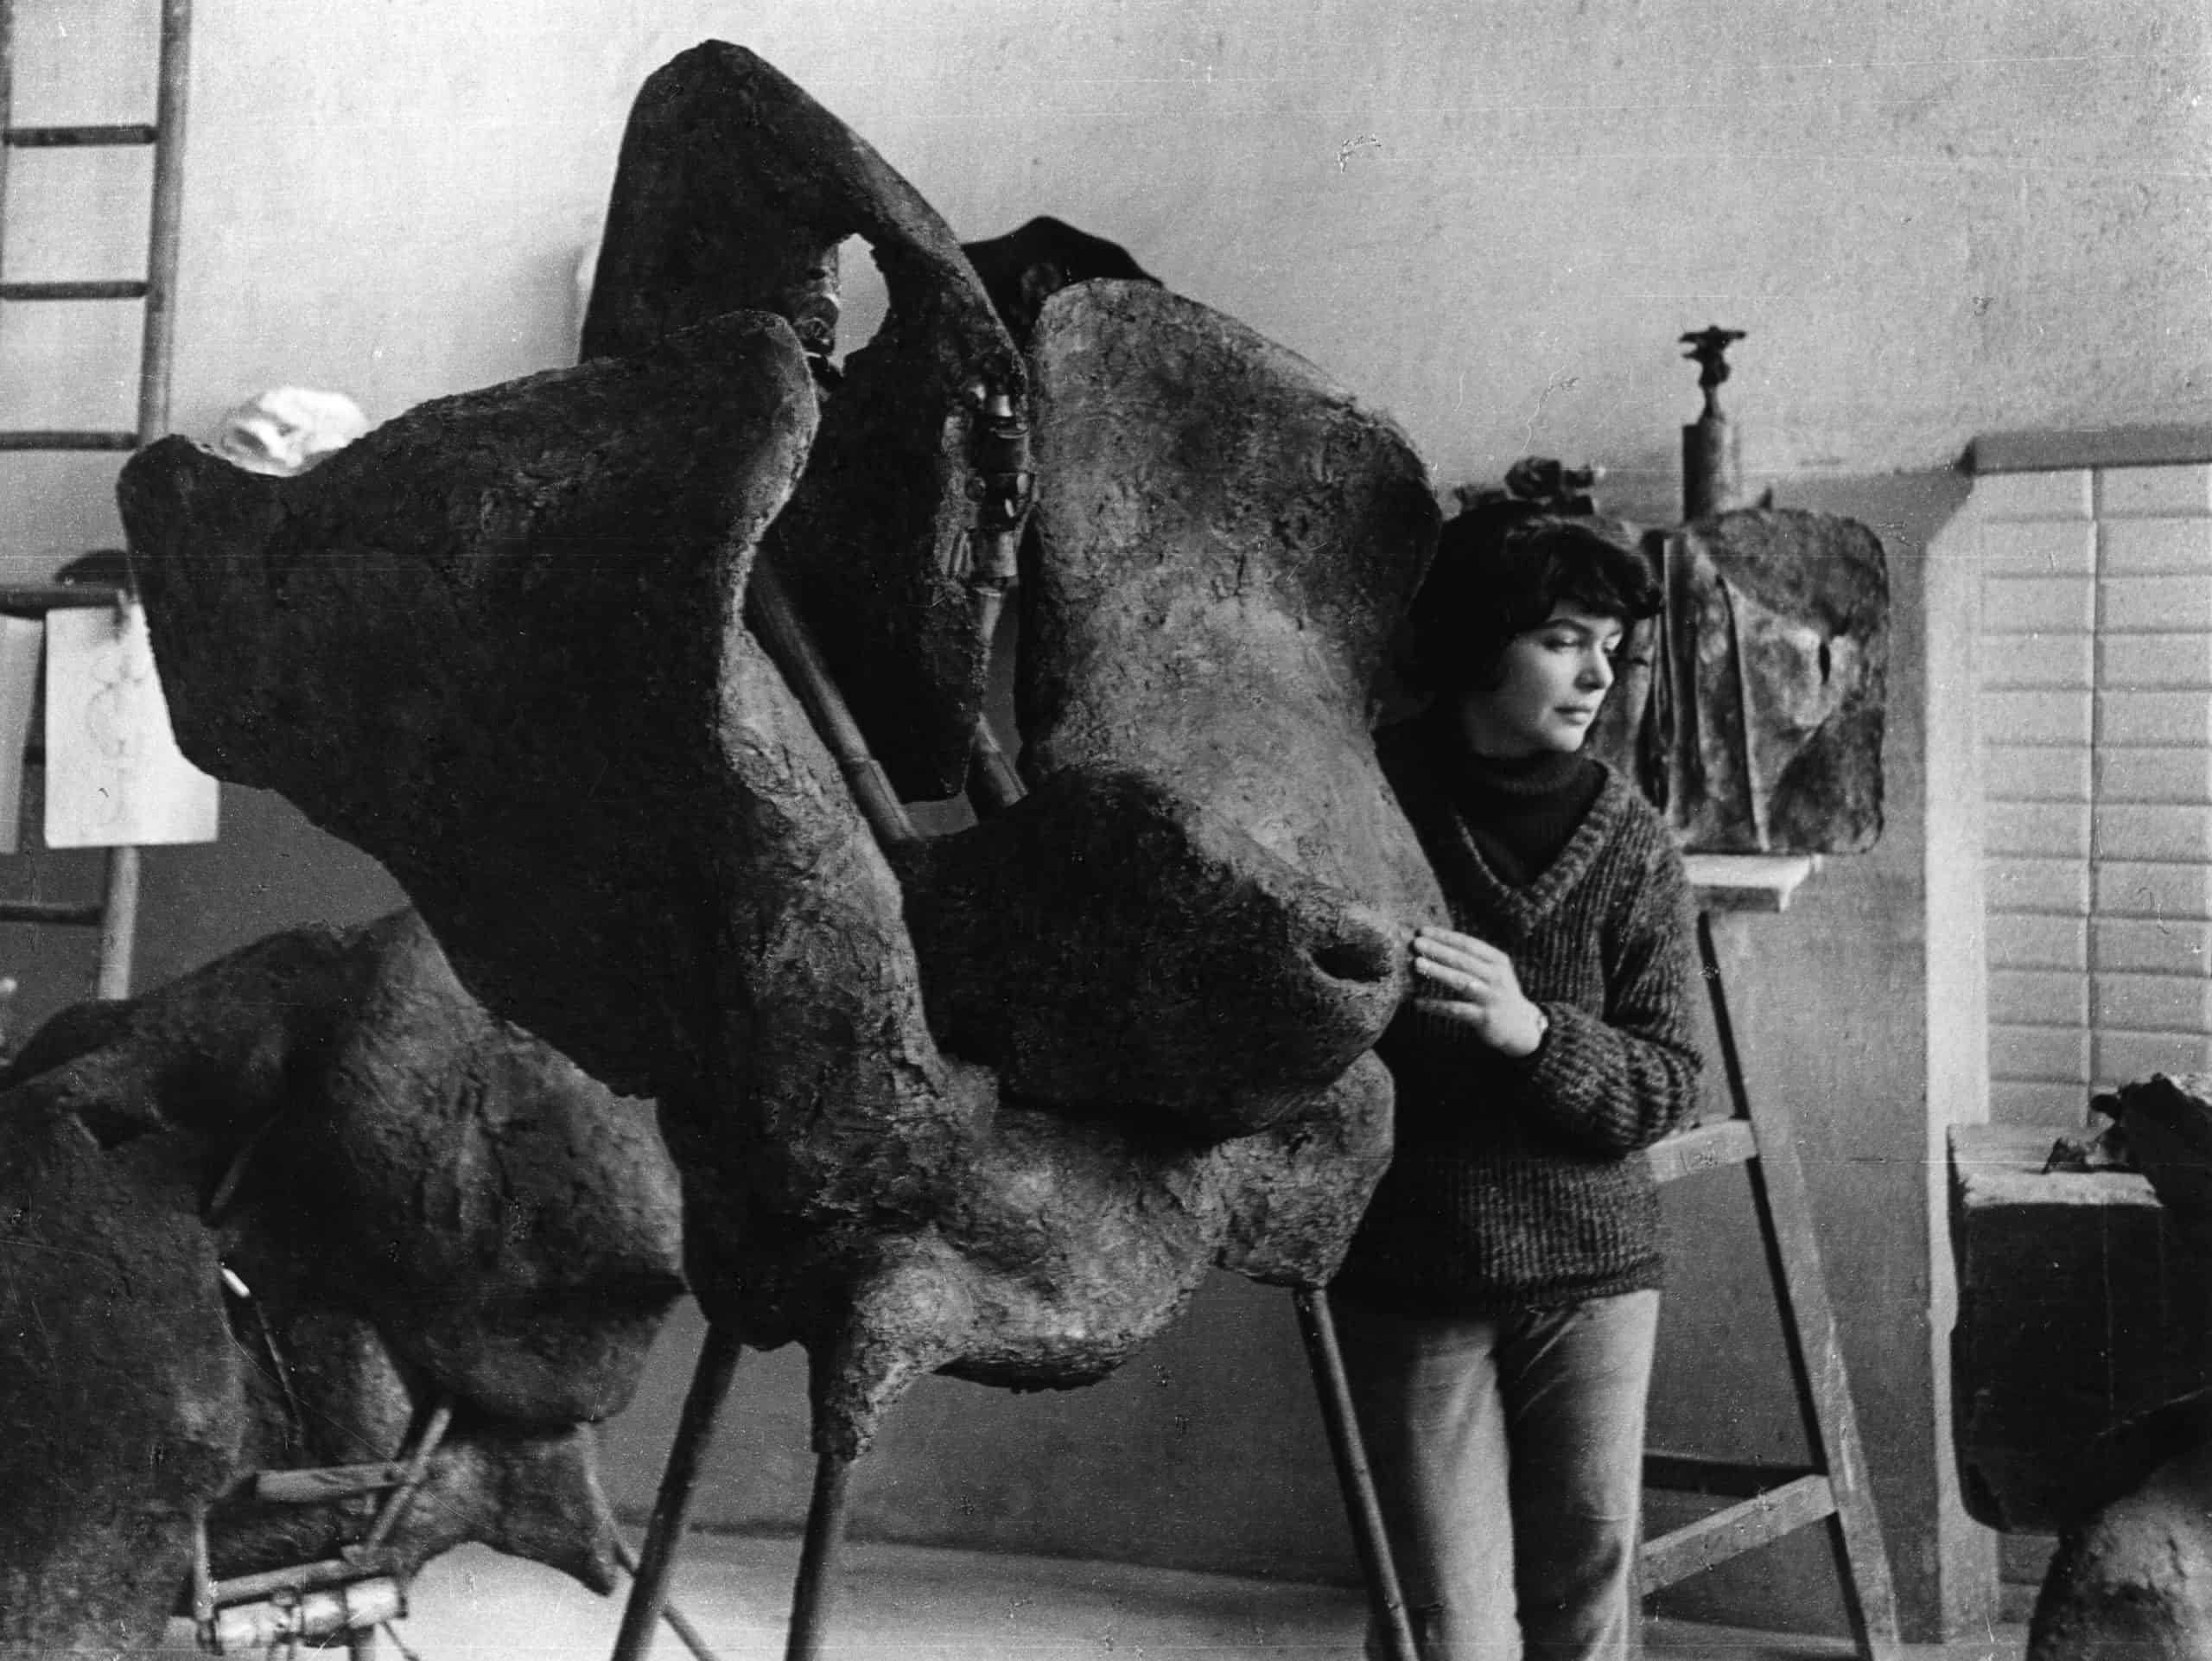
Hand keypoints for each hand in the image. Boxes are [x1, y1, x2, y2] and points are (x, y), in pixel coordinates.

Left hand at [1410, 927, 1547, 1057]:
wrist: (1520, 1026)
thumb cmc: (1497, 992)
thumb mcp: (1493, 971)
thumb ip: (1472, 958)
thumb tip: (1435, 943)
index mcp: (1498, 961)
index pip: (1469, 944)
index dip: (1445, 936)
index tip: (1423, 930)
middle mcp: (1496, 977)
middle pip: (1464, 960)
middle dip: (1439, 950)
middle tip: (1416, 943)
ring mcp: (1491, 997)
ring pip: (1461, 982)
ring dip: (1438, 971)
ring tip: (1416, 964)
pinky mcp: (1484, 1018)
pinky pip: (1456, 1009)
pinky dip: (1436, 1006)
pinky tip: (1417, 1002)